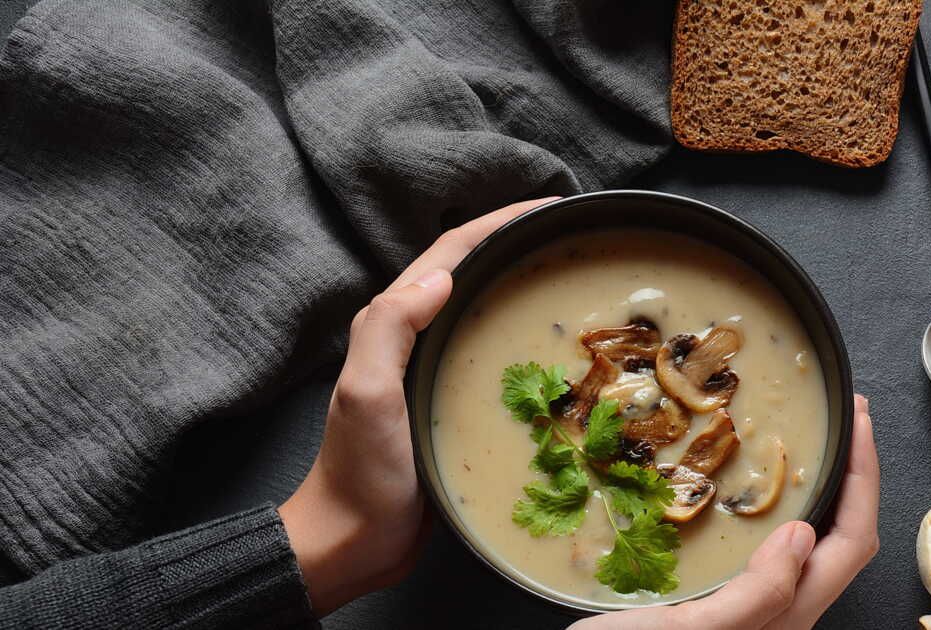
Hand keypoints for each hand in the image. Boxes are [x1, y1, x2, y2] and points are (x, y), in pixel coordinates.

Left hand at [279, 197, 558, 615]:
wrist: (350, 542)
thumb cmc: (358, 474)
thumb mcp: (366, 396)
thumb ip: (389, 330)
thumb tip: (442, 279)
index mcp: (391, 325)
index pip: (451, 253)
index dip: (497, 223)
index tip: (549, 207)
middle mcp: (415, 339)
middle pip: (472, 274)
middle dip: (516, 245)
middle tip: (572, 237)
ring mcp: (435, 372)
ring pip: (486, 313)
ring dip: (522, 288)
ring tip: (575, 282)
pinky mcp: (452, 405)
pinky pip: (495, 359)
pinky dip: (525, 343)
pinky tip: (561, 356)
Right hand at [572, 394, 878, 629]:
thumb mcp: (688, 629)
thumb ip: (755, 595)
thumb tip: (801, 533)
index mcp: (785, 618)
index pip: (851, 543)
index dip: (864, 479)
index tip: (859, 423)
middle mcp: (780, 616)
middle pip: (843, 542)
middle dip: (854, 477)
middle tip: (847, 421)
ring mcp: (754, 611)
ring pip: (811, 547)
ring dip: (823, 492)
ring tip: (813, 447)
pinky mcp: (724, 603)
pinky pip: (772, 551)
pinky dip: (780, 509)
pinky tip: (752, 494)